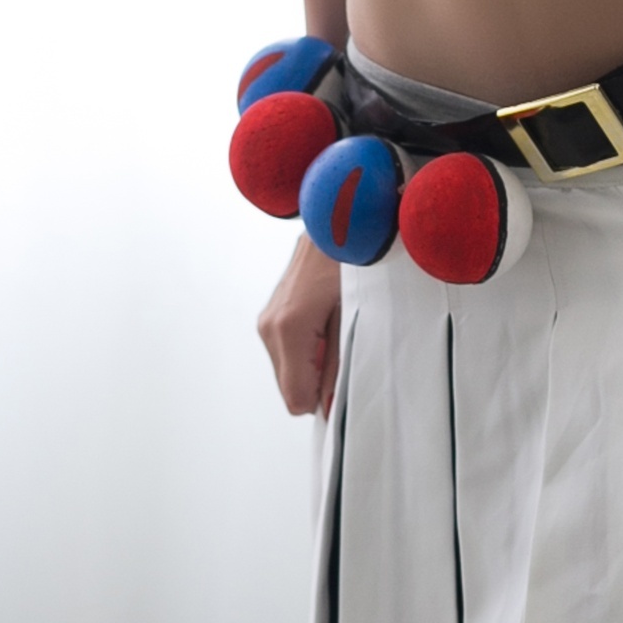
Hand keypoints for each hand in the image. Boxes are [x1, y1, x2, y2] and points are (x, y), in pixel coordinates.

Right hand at [259, 232, 342, 417]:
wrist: (336, 218)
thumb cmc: (353, 261)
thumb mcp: (356, 316)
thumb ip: (340, 364)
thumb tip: (330, 404)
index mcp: (289, 328)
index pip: (295, 397)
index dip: (322, 399)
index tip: (344, 383)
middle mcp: (269, 325)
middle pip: (289, 385)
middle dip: (318, 378)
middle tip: (346, 346)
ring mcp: (266, 318)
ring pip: (287, 368)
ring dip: (313, 360)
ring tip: (336, 326)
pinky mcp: (270, 311)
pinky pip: (286, 349)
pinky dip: (307, 345)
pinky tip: (325, 318)